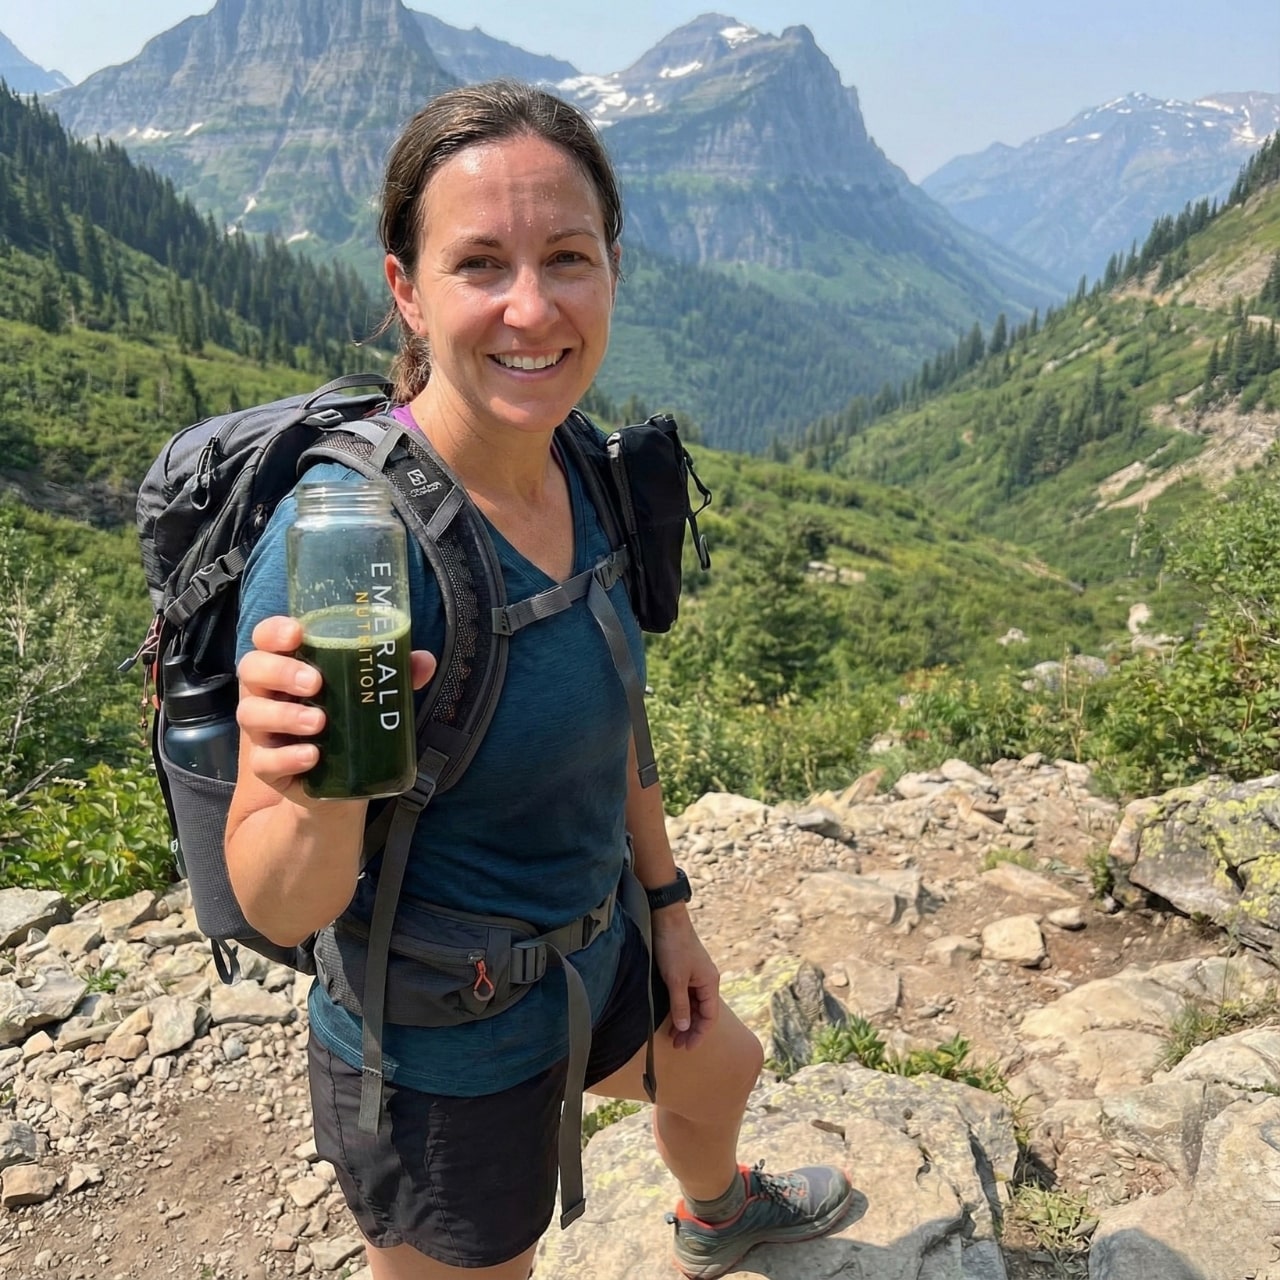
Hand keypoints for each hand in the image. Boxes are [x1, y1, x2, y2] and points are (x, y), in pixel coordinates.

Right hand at [235, 615, 436, 794]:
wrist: (345, 781)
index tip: (297, 634)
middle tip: (316, 682)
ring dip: (283, 715)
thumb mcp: (373, 694)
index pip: (265, 638)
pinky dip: (286, 757)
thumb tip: (425, 661)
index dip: (273, 631)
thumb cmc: (351, 720)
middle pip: (252, 670)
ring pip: (251, 714)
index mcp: (288, 665)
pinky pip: (264, 761)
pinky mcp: (268, 766)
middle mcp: (268, 693)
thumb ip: (396, 674)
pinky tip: (311, 756)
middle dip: (280, 672)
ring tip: (319, 722)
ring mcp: (264, 731)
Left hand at [651, 907, 719, 1050]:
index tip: (686, 1047)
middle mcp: (706, 980)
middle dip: (691, 1030)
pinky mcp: (685, 970)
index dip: (699, 1034)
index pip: (710, 1016)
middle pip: (702, 1012)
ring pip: (694, 1004)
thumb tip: (685, 1028)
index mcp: (710, 982)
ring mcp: (696, 975)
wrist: (666, 918)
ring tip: (671, 1035)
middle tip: (676, 1044)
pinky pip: (687, 995)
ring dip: (685, 1020)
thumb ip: (680, 1005)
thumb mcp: (675, 979)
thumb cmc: (673, 946)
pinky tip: (671, 1015)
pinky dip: (680, 1007)